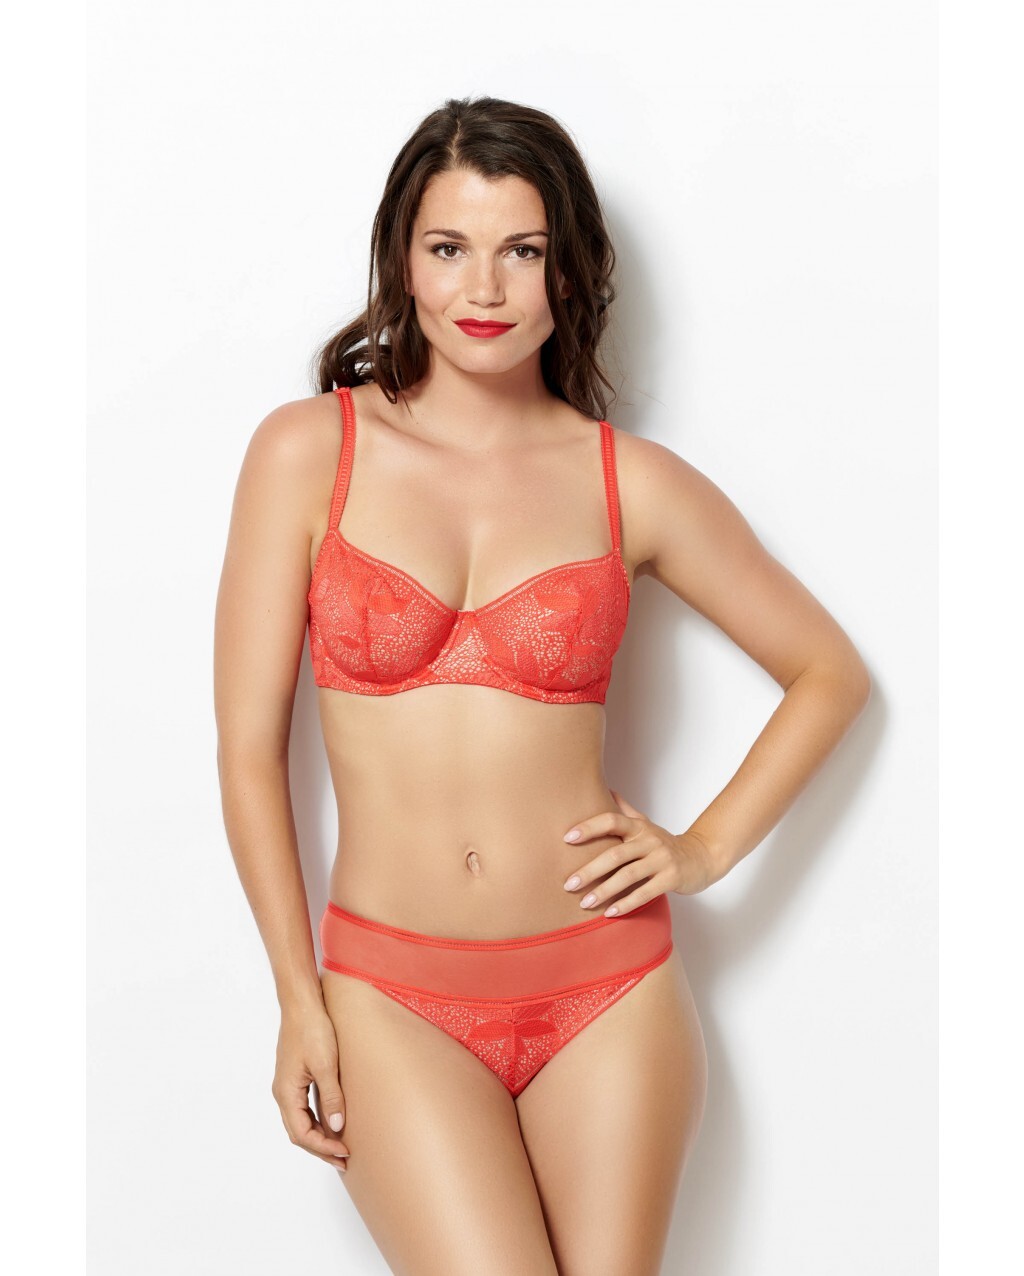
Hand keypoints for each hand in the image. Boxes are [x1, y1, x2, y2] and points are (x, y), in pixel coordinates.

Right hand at [271, 1000, 350, 1174]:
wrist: (302, 1004)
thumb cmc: (313, 1030)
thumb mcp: (326, 1064)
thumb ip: (331, 1097)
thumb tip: (337, 1128)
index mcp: (286, 1093)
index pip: (301, 1134)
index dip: (323, 1147)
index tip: (344, 1153)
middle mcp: (282, 1093)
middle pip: (298, 1132)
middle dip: (320, 1148)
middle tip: (344, 1159)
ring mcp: (287, 1085)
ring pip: (299, 1122)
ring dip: (318, 1136)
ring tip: (339, 1147)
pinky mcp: (294, 1077)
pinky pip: (302, 1108)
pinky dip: (316, 1121)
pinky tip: (331, 1122)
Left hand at [561, 790, 717, 916]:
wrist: (701, 857)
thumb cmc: (664, 843)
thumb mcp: (645, 824)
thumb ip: (625, 810)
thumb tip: (605, 789)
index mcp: (639, 826)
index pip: (611, 820)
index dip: (589, 827)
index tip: (566, 838)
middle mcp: (649, 840)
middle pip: (615, 854)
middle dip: (589, 871)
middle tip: (568, 884)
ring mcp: (661, 859)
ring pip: (628, 876)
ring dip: (604, 891)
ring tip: (584, 903)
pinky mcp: (671, 878)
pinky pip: (645, 892)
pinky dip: (626, 903)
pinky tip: (609, 913)